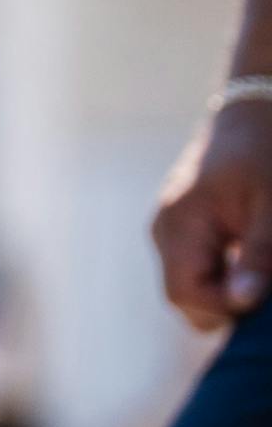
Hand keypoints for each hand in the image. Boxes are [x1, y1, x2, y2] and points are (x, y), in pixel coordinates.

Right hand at [150, 95, 271, 327]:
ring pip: (190, 287)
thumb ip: (258, 256)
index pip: (185, 294)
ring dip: (226, 292)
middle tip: (266, 287)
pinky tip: (251, 260)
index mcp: (180, 224)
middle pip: (184, 297)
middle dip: (226, 305)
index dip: (226, 309)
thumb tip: (244, 303)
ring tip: (261, 271)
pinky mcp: (181, 230)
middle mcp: (165, 231)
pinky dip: (224, 277)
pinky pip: (195, 269)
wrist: (251, 117)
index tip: (265, 300)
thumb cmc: (265, 157)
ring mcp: (169, 230)